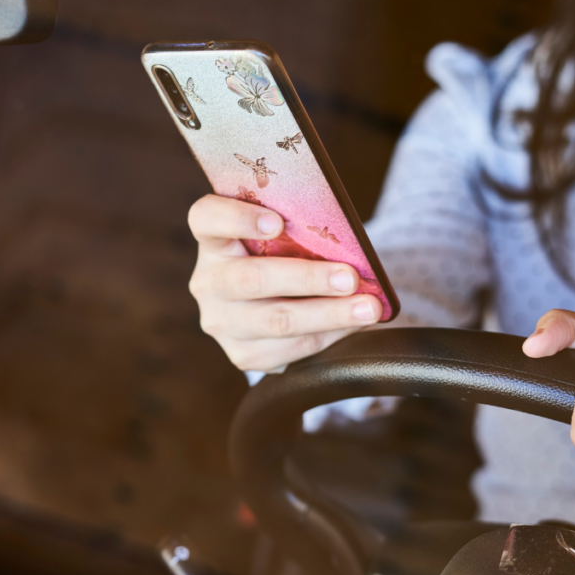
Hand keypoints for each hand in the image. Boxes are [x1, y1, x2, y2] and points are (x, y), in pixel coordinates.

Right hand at [187, 194, 382, 371]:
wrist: (266, 306)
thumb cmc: (280, 257)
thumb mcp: (280, 237)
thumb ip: (297, 231)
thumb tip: (350, 242)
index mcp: (213, 241)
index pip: (207, 219)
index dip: (237, 219)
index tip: (277, 222)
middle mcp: (209, 283)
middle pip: (252, 279)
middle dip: (308, 278)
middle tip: (351, 277)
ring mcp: (221, 323)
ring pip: (277, 321)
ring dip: (330, 315)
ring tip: (368, 308)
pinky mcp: (242, 355)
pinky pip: (291, 349)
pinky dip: (329, 336)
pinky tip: (353, 326)